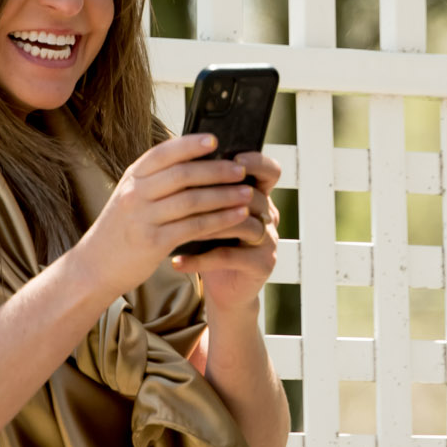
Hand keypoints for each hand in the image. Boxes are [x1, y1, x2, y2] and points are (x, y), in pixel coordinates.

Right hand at [75, 133, 259, 299]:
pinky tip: (236, 217)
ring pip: (192, 200)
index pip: (163, 153)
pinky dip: (219, 220)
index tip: (215, 140)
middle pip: (182, 175)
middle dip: (216, 170)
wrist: (94, 267)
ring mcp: (143, 218)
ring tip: (247, 193)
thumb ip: (156, 180)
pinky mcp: (153, 242)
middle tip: (241, 170)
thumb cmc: (121, 229)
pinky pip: (193, 227)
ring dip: (224, 196)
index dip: (190, 145)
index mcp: (132, 178)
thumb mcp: (130, 197)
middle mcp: (135, 194)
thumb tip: (195, 159)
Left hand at [174, 149, 280, 315]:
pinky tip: (177, 261)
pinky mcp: (262, 264)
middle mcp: (269, 215)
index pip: (269, 170)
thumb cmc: (212, 243)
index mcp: (258, 195)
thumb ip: (204, 190)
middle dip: (220, 192)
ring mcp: (269, 240)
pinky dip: (201, 259)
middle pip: (252, 195)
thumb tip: (177, 160)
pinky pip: (231, 257)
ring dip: (209, 224)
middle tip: (187, 191)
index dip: (256, 162)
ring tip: (177, 226)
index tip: (232, 157)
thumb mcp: (209, 213)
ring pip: (243, 224)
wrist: (223, 289)